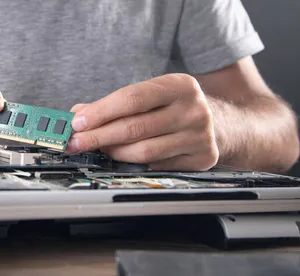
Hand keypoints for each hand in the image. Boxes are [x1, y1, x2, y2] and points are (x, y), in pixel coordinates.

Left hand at [66, 73, 218, 170]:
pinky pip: (156, 166)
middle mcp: (193, 109)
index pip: (133, 98)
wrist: (224, 123)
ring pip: (143, 151)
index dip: (101, 111)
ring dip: (113, 152)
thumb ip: (114, 104)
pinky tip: (122, 157)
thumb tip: (78, 114)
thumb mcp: (151, 95)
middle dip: (99, 136)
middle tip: (76, 143)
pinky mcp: (201, 159)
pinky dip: (133, 163)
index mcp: (180, 85)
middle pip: (135, 127)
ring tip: (99, 148)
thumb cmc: (176, 107)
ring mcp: (200, 136)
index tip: (77, 122)